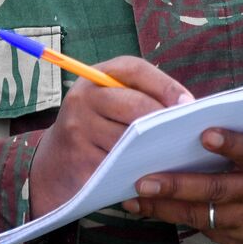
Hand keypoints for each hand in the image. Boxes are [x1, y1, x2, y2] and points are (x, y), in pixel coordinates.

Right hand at [29, 56, 192, 216]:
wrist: (52, 165)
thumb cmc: (95, 127)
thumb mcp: (109, 102)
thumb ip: (141, 95)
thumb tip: (187, 106)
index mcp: (94, 77)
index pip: (134, 70)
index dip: (165, 85)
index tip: (189, 103)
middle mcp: (82, 98)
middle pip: (135, 105)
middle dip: (163, 119)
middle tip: (186, 133)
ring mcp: (77, 130)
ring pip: (129, 138)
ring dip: (155, 147)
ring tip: (176, 153)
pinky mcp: (79, 161)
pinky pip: (118, 165)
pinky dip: (139, 169)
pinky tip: (153, 172)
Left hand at [122, 127, 242, 243]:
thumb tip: (197, 120)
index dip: (230, 143)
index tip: (205, 133)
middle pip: (216, 191)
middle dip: (176, 185)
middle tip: (144, 178)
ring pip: (202, 216)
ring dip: (165, 207)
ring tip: (136, 197)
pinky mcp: (242, 242)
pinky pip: (206, 230)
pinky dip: (178, 218)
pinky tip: (153, 209)